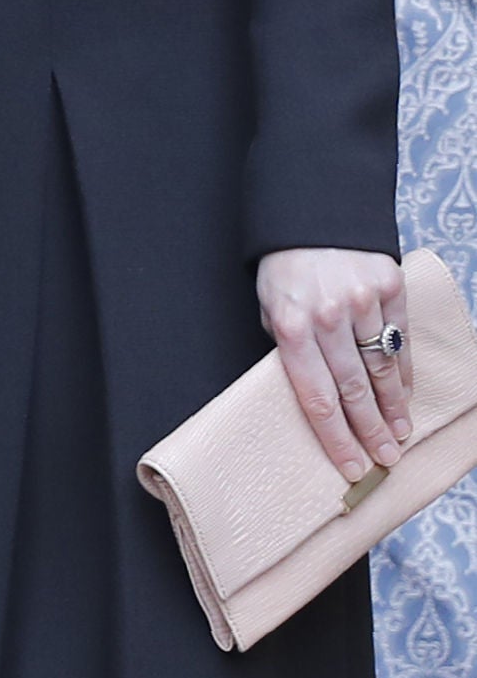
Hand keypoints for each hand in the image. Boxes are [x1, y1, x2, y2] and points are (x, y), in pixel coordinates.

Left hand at [256, 246, 413, 482]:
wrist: (309, 211)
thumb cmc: (284, 266)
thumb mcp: (271, 305)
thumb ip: (292, 347)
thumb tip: (317, 391)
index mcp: (290, 325)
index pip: (316, 396)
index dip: (336, 437)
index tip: (352, 466)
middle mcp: (328, 316)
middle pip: (354, 390)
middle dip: (371, 431)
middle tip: (385, 460)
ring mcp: (362, 299)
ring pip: (382, 367)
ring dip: (394, 406)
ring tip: (400, 433)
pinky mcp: (389, 284)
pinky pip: (400, 338)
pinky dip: (404, 370)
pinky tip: (406, 392)